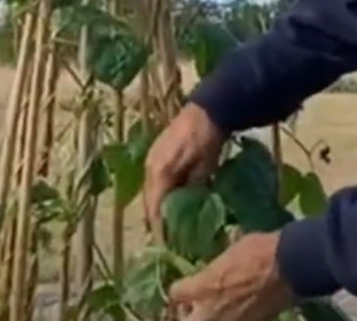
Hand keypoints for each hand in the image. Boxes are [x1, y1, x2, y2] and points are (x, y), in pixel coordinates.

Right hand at [143, 102, 225, 238]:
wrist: (207, 110)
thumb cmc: (207, 141)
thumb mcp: (204, 170)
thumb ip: (191, 191)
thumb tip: (184, 212)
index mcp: (159, 174)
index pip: (154, 209)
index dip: (160, 229)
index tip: (167, 245)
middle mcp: (149, 168)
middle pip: (149, 202)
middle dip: (156, 221)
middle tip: (168, 238)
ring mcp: (151, 159)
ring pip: (150, 191)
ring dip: (158, 207)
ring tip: (169, 223)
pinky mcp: (156, 154)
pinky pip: (154, 180)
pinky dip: (160, 193)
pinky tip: (171, 200)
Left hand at [169, 232, 293, 320]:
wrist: (288, 267)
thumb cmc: (258, 250)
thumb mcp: (234, 249)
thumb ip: (222, 262)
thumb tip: (223, 257)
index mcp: (202, 286)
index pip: (176, 293)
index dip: (180, 289)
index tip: (185, 285)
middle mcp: (209, 310)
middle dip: (187, 314)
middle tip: (194, 307)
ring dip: (211, 317)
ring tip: (218, 310)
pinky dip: (233, 318)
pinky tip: (237, 312)